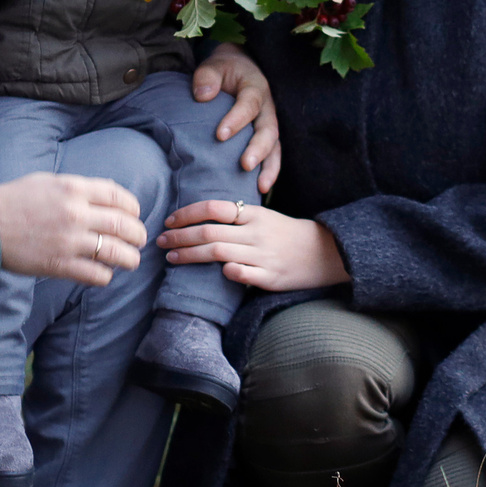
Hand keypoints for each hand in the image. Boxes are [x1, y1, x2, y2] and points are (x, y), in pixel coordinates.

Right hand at [0, 172, 145, 286]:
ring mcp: (69, 241)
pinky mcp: (59, 265)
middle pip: (124, 225)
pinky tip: (104, 273)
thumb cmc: (14, 200)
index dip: (133, 207)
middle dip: (138, 234)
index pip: (118, 197)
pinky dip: (105, 275)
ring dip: (130, 258)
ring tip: (131, 260)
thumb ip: (78, 188)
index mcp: (73, 189)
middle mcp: (76, 213)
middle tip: (140, 240)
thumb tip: (107, 197)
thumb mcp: (47, 182)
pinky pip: (96, 274)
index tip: (134, 215)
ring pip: (116, 252)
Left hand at [158, 199, 348, 291]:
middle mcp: (256, 233)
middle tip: (160, 242)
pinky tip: (213, 274)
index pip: (213, 209)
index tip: (169, 221)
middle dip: (179, 237)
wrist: (325, 252)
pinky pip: (241, 274)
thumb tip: (200, 218)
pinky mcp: (270, 277)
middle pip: (209, 233)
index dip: (187, 214)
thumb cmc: (286, 234)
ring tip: (171, 258)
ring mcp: (263, 255)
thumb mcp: (264, 217)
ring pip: (218, 253)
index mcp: (254, 214)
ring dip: (189, 256)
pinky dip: (226, 272)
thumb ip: (236, 217)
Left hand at [189, 43, 281, 193]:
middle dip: (258, 148)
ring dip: (269, 167)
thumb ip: (207, 77)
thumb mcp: (214, 66)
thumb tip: (202, 95)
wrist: (239, 70)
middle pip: (268, 130)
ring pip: (275, 147)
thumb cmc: (224, 71)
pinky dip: (269, 173)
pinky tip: (260, 191)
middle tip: (245, 165)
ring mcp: (269, 125)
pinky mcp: (267, 138)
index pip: (249, 104)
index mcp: (255, 88)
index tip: (220, 135)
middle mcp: (267, 108)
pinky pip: (272, 156)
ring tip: (261, 187)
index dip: (237, 119)